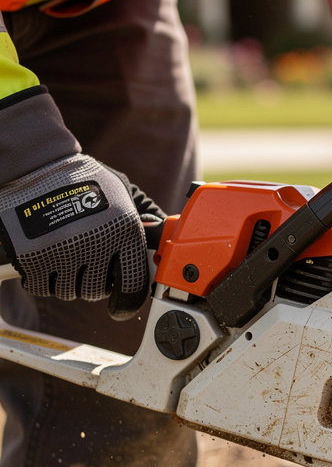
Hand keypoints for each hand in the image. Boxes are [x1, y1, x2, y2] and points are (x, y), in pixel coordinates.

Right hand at [0, 152, 149, 320]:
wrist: (33, 161)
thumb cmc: (83, 179)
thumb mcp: (124, 194)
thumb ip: (146, 221)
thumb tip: (166, 242)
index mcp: (124, 230)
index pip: (132, 285)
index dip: (127, 301)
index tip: (122, 305)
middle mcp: (96, 243)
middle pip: (96, 291)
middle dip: (92, 283)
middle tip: (86, 263)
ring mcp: (62, 250)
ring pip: (69, 292)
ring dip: (67, 281)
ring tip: (64, 253)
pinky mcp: (31, 256)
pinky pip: (41, 287)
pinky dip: (42, 278)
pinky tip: (45, 256)